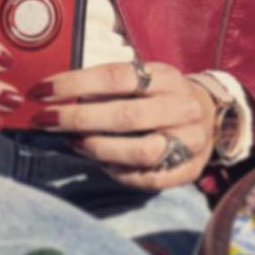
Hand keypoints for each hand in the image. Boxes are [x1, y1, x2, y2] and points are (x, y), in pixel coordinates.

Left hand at [27, 61, 217, 189]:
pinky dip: (120, 173)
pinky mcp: (189, 169)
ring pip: (140, 150)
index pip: (116, 76)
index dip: (76, 82)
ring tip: (74, 142)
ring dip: (99, 148)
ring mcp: (189, 139)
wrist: (211, 115)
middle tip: (46, 120)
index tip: (43, 90)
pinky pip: (149, 178)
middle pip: (126, 115)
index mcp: (165, 76)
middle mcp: (181, 105)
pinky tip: (101, 164)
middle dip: (79, 118)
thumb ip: (108, 85)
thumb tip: (58, 94)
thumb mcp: (142, 78)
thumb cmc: (160, 95)